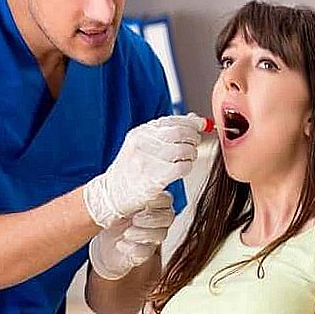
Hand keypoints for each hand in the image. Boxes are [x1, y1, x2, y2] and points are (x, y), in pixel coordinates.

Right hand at [83, 113, 203, 228]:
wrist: (112, 194)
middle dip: (193, 138)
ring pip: (183, 151)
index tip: (202, 126)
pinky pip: (181, 168)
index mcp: (140, 132)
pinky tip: (182, 170)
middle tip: (194, 145)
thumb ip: (168, 131)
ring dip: (191, 154)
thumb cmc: (132, 169)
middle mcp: (141, 144)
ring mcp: (145, 161)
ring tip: (187, 159)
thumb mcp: (145, 144)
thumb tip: (196, 120)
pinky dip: (187, 167)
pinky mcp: (152, 179)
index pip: (172, 120)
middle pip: (179, 133)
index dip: (191, 123)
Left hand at [89, 192, 174, 279]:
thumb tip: (136, 162)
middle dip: (151, 219)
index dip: (155, 201)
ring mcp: (153, 235)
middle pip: (168, 218)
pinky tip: (121, 243)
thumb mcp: (120, 194)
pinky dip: (132, 248)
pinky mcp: (145, 251)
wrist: (103, 231)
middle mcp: (158, 218)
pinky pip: (146, 252)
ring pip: (160, 236)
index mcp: (154, 200)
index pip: (166, 199)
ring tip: (126, 231)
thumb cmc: (113, 209)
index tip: (142, 202)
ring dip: (141, 234)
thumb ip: (132, 184)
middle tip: (134, 218)